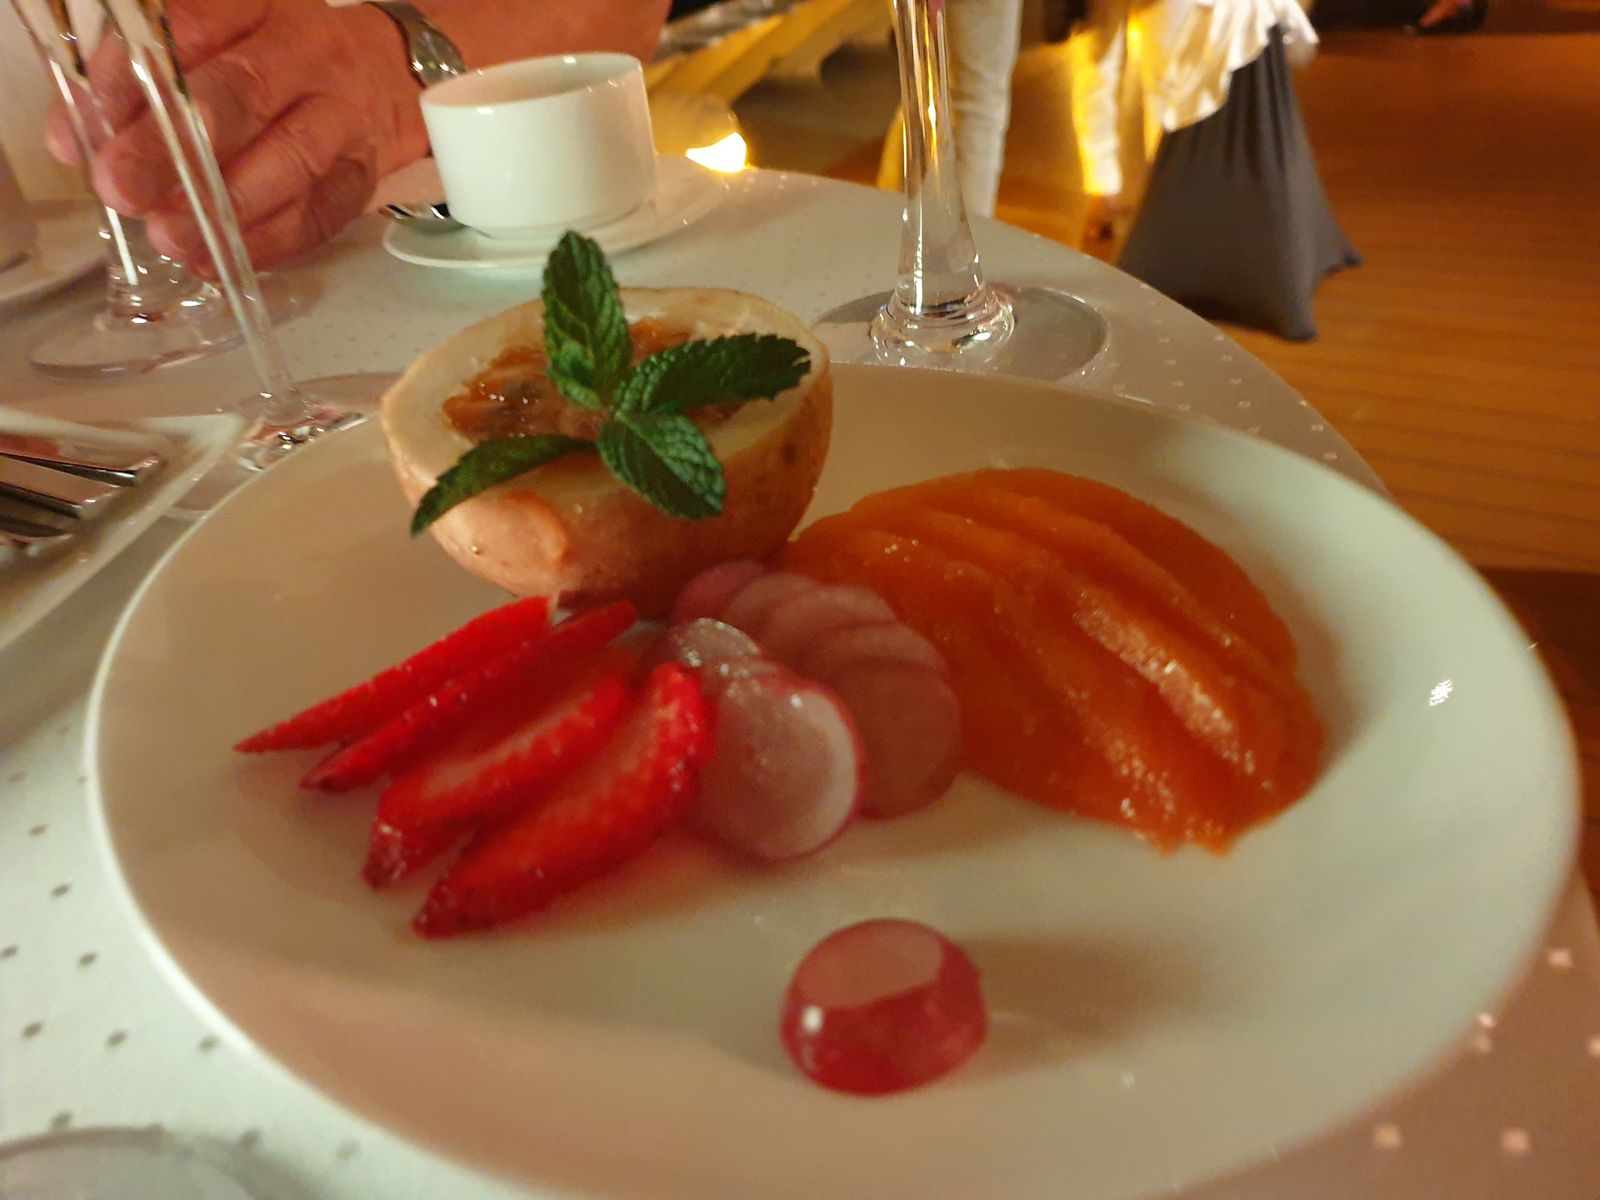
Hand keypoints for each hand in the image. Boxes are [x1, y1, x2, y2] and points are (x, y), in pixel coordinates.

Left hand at [48, 0, 428, 272]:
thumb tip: (75, 140)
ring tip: (171, 238)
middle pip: (242, 95)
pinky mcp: (364, 172)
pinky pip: (321, 212)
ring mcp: (343, 114)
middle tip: (122, 189)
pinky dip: (270, 241)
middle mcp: (305, 51)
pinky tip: (220, 260)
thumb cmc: (274, 61)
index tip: (91, 123)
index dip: (137, 77)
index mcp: (255, 7)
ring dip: (227, 205)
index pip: (191, 26)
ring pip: (291, 158)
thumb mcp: (209, 45)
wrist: (382, 76)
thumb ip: (139, 82)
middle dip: (176, 148)